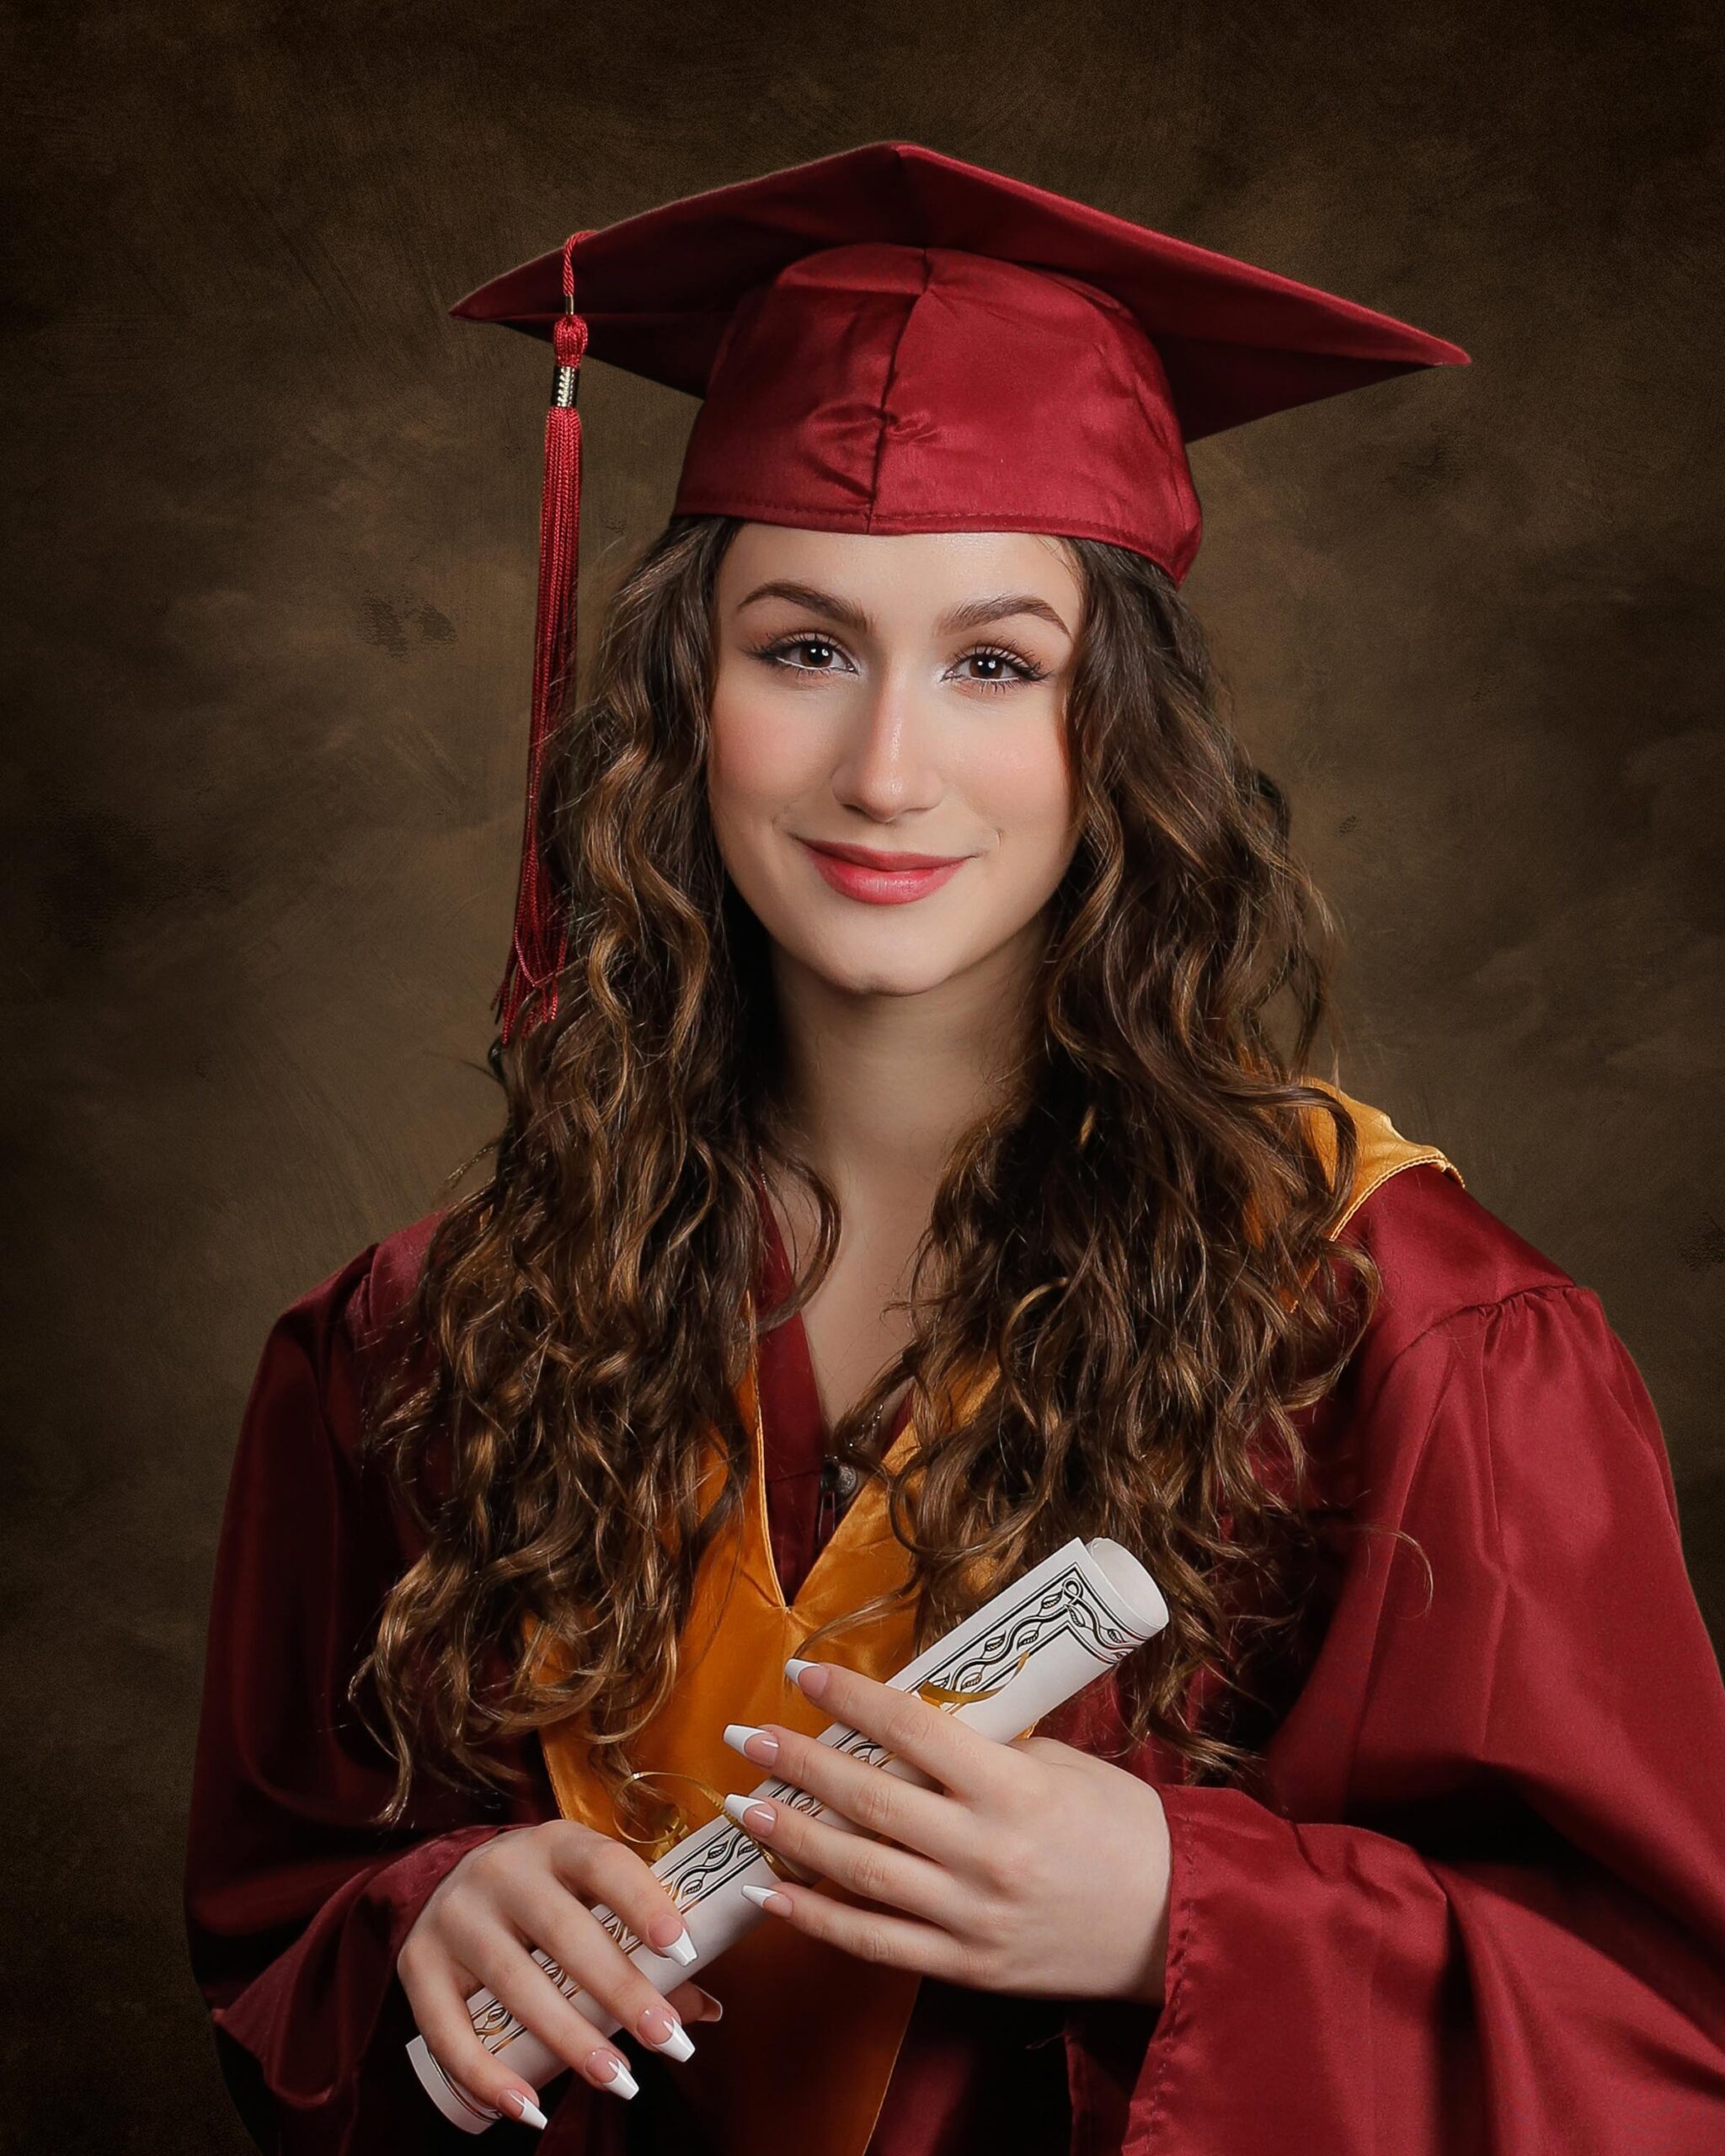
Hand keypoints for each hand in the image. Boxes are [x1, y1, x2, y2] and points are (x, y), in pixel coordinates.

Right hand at [397, 1821, 724, 2124]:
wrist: (449, 1879)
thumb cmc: (547, 1896)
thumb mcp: (591, 1896)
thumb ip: (643, 1946)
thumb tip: (705, 2009)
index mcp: (556, 1843)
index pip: (604, 1865)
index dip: (642, 1902)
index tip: (682, 1947)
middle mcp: (501, 1871)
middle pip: (565, 1933)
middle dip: (620, 1991)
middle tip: (668, 2040)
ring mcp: (454, 1916)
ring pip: (515, 1985)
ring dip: (569, 2040)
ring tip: (619, 2081)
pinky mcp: (417, 1964)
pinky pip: (449, 2031)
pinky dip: (488, 2077)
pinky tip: (529, 2110)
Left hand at [719, 1659, 1170, 2004]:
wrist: (1175, 1921)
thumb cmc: (1124, 1827)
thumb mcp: (1060, 1764)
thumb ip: (986, 1749)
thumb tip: (910, 1721)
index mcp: (1012, 1787)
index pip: (910, 1728)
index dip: (849, 1699)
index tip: (803, 1675)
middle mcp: (983, 1851)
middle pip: (868, 1799)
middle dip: (798, 1764)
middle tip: (748, 1738)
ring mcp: (969, 1915)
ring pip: (858, 1872)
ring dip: (792, 1837)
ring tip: (743, 1807)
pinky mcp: (965, 1965)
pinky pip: (875, 1942)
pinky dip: (816, 1919)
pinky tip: (773, 1894)